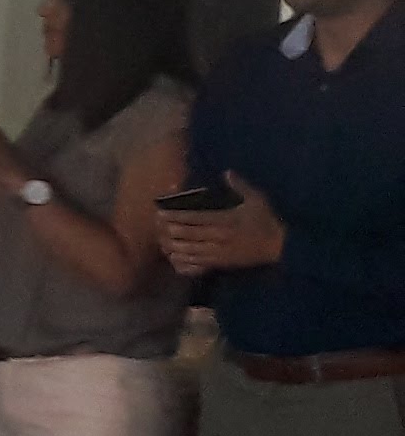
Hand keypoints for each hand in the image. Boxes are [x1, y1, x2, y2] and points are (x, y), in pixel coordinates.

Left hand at [159, 169, 287, 275]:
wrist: (279, 247)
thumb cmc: (266, 221)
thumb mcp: (257, 200)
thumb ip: (240, 186)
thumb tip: (227, 171)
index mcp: (225, 220)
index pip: (195, 217)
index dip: (175, 216)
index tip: (161, 212)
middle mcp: (218, 236)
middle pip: (187, 234)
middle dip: (169, 229)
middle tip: (156, 224)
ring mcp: (218, 252)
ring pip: (189, 250)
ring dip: (172, 245)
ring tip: (160, 240)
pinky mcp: (220, 263)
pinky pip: (197, 263)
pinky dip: (183, 260)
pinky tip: (173, 256)